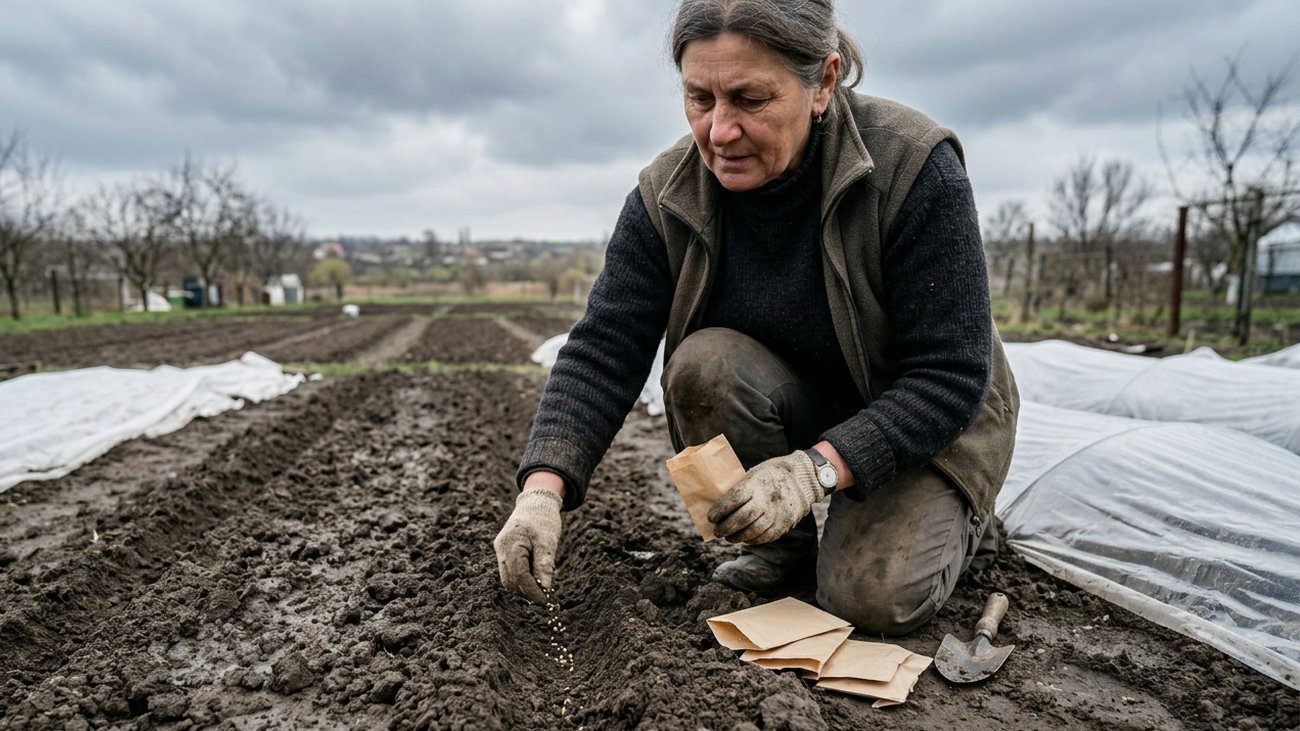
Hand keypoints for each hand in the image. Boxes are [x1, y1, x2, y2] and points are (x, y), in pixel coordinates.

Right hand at [494, 489, 562, 603]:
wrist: (535, 502)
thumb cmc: (543, 520)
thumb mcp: (548, 541)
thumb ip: (544, 565)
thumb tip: (545, 589)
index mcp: (511, 544)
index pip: (520, 576)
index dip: (532, 591)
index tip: (545, 601)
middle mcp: (501, 549)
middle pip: (510, 580)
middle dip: (527, 591)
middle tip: (545, 597)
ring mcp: (500, 550)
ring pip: (508, 578)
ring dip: (523, 586)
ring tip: (541, 587)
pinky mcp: (503, 551)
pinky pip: (510, 571)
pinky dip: (522, 578)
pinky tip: (535, 577)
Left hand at [707, 450, 824, 544]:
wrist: (804, 477)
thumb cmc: (771, 474)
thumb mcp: (755, 473)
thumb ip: (741, 489)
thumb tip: (720, 507)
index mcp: (758, 482)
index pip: (735, 498)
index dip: (721, 510)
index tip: (711, 517)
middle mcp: (768, 498)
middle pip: (743, 518)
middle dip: (726, 527)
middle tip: (717, 531)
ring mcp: (779, 512)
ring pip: (754, 531)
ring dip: (738, 537)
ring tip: (729, 537)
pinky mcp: (786, 523)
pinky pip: (766, 536)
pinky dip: (753, 540)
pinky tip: (744, 539)